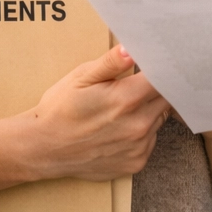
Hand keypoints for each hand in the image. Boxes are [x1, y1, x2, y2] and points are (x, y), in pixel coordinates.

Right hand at [21, 45, 171, 181]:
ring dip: (149, 110)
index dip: (163, 67)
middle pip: (167, 98)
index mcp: (127, 99)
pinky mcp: (137, 163)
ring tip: (123, 107)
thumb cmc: (61, 108)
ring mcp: (139, 147)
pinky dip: (142, 132)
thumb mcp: (81, 77)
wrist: (44, 148)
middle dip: (156, 88)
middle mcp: (139, 125)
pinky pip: (151, 140)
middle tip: (135, 84)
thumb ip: (111, 62)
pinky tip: (120, 128)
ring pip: (160, 119)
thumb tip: (132, 48)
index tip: (156, 62)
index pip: (164, 78)